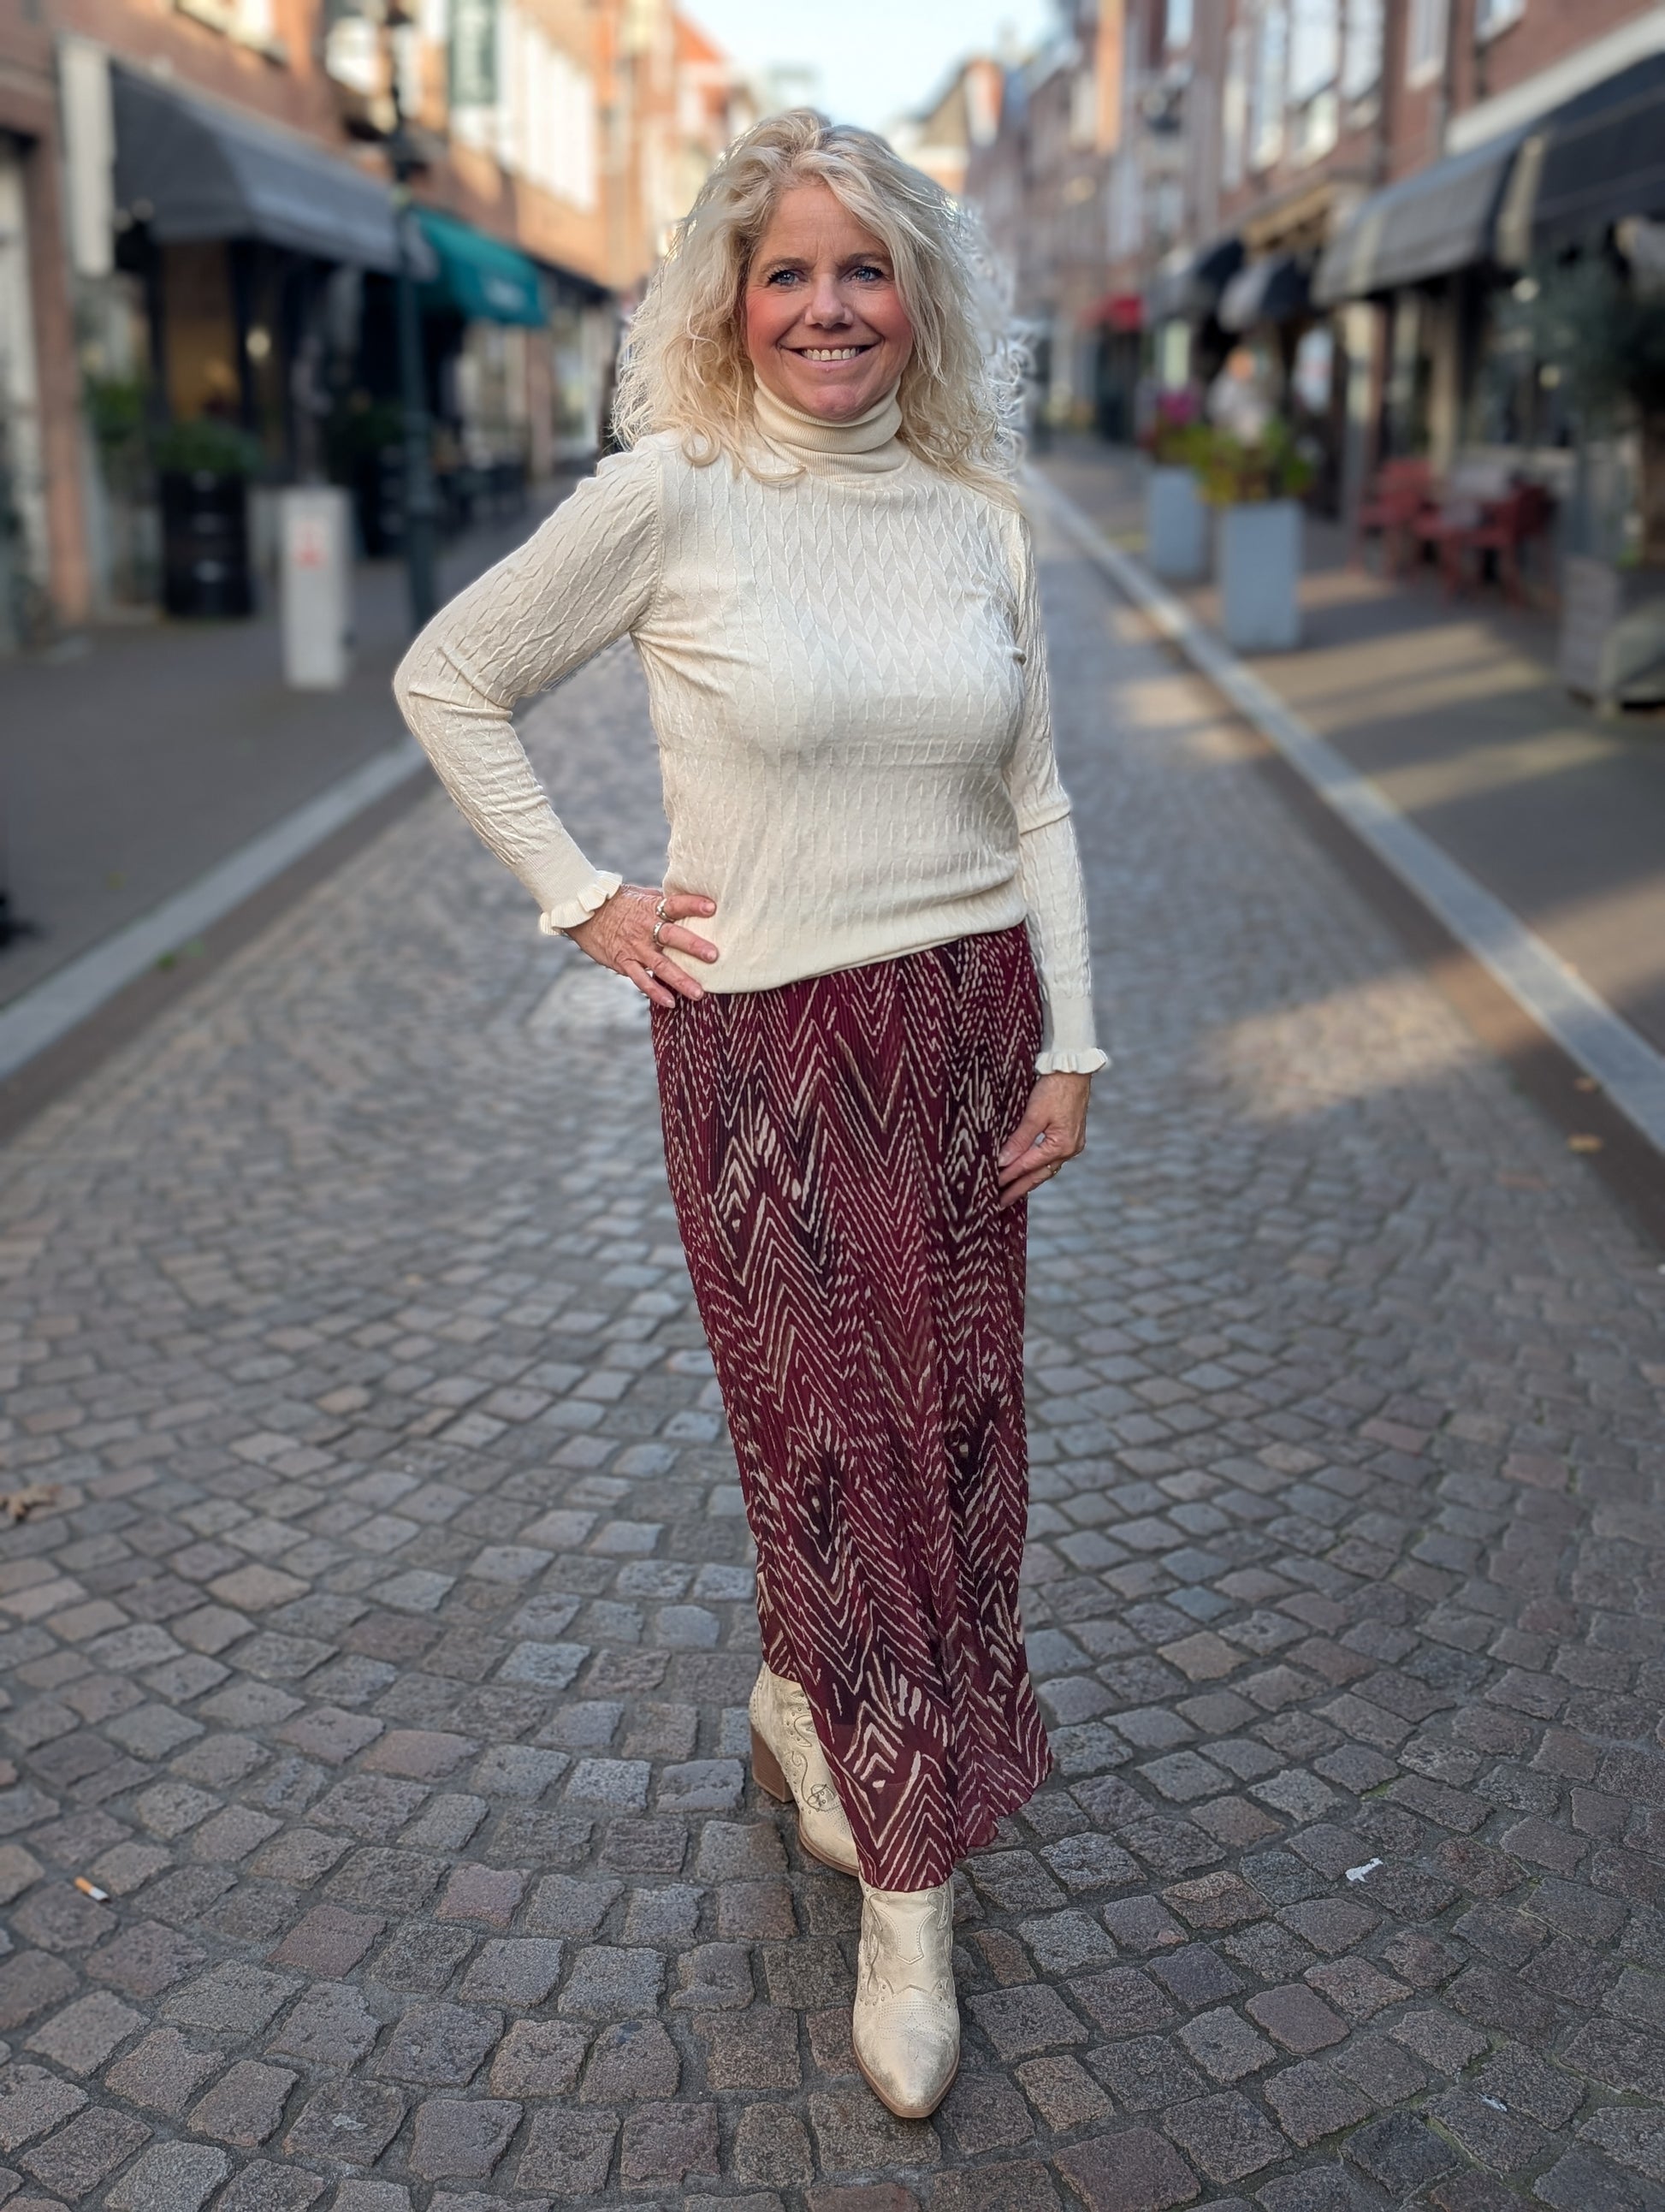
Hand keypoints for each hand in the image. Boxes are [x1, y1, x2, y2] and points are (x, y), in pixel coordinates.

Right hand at [565, 884, 717, 1008]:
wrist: (583, 912)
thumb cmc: (616, 902)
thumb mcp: (640, 895)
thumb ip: (662, 901)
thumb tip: (688, 901)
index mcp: (651, 908)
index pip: (675, 904)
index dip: (692, 904)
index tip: (712, 907)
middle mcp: (645, 928)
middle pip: (671, 936)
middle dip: (693, 946)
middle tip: (713, 956)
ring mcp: (634, 947)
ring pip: (660, 965)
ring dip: (681, 979)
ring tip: (699, 993)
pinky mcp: (624, 962)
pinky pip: (641, 980)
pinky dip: (655, 992)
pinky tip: (671, 1003)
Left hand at [997, 1072, 1090, 1208]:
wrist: (1073, 1068)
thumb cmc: (1054, 1087)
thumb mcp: (1034, 1114)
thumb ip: (1019, 1140)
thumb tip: (1003, 1162)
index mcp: (1061, 1145)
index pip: (1028, 1166)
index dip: (1009, 1177)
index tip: (992, 1188)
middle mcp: (1070, 1149)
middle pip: (1039, 1175)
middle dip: (1019, 1188)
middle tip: (1000, 1203)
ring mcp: (1072, 1144)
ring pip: (1046, 1169)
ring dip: (1028, 1181)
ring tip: (1011, 1193)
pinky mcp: (1070, 1136)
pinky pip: (1051, 1159)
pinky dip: (1037, 1168)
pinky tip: (1028, 1172)